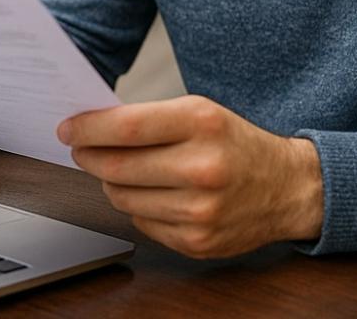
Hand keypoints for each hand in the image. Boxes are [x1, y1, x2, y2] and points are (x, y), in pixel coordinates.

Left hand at [58, 95, 323, 257]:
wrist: (288, 187)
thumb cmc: (235, 143)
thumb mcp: (201, 113)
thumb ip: (151, 119)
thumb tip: (92, 128)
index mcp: (203, 123)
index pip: (127, 127)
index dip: (89, 128)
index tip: (68, 128)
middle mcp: (203, 167)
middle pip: (117, 167)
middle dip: (89, 156)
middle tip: (81, 149)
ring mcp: (201, 210)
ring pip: (123, 198)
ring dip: (111, 183)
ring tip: (121, 170)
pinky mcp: (198, 241)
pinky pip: (142, 223)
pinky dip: (137, 207)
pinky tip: (152, 194)